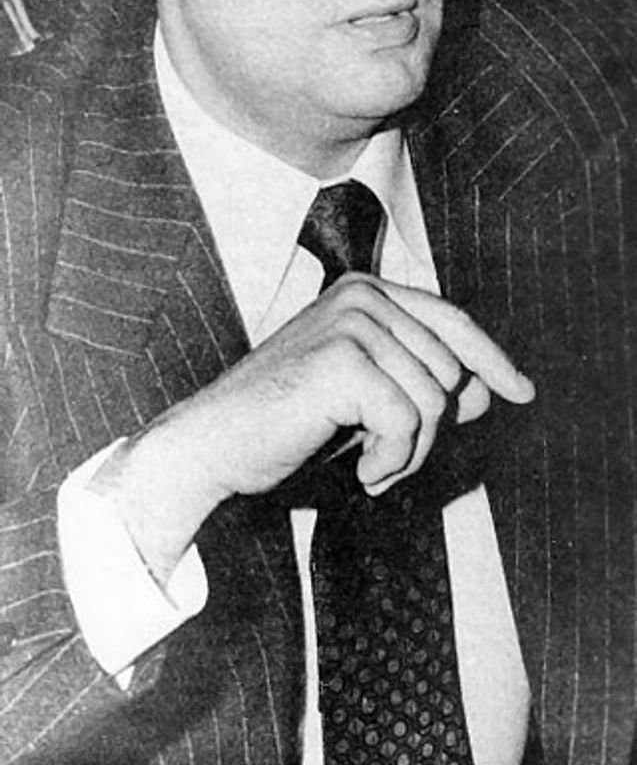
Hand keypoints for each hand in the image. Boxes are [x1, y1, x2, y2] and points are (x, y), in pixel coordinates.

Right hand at [92, 275, 533, 582]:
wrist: (214, 445)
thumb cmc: (287, 425)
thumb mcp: (367, 401)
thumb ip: (421, 384)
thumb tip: (485, 389)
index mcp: (366, 293)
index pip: (452, 321)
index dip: (492, 358)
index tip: (522, 391)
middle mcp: (361, 295)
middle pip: (449, 369)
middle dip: (429, 430)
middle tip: (383, 458)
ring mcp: (350, 322)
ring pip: (434, 400)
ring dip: (409, 451)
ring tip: (366, 465)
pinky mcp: (342, 359)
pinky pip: (408, 422)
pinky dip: (392, 462)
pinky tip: (359, 472)